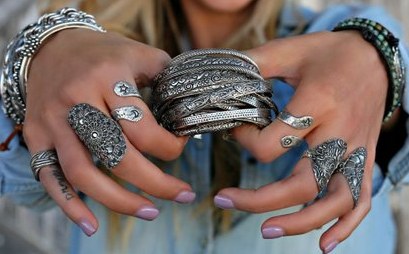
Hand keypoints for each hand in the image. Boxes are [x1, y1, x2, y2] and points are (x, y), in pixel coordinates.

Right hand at [23, 29, 194, 235]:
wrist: (53, 46)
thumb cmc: (104, 53)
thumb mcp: (139, 53)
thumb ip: (167, 77)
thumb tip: (193, 112)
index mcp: (108, 76)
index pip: (143, 127)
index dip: (170, 146)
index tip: (182, 145)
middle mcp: (77, 99)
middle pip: (117, 154)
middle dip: (156, 183)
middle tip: (184, 195)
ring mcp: (53, 120)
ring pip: (83, 172)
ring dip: (119, 201)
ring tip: (151, 213)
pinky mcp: (36, 135)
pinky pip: (49, 177)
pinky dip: (69, 205)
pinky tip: (91, 225)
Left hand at [214, 31, 386, 251]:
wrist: (375, 56)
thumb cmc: (329, 52)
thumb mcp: (290, 49)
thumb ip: (254, 64)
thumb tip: (218, 78)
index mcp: (318, 103)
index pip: (272, 143)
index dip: (243, 141)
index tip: (235, 130)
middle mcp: (340, 132)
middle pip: (302, 183)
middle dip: (259, 200)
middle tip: (225, 201)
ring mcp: (357, 150)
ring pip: (335, 201)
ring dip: (301, 223)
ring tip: (267, 231)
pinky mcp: (366, 158)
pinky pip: (363, 200)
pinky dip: (346, 227)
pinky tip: (324, 245)